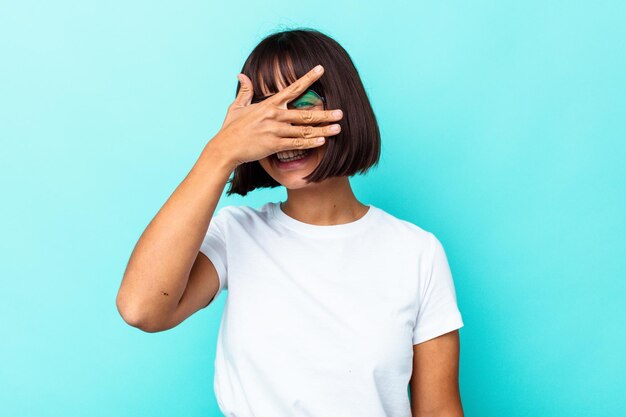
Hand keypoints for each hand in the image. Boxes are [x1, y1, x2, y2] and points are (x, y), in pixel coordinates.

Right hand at [210, 65, 342, 169]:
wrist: (225, 148)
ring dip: (323, 130)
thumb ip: (245, 91)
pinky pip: (297, 144)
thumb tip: (241, 75)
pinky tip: (322, 142)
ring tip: (338, 128)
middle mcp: (275, 116)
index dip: (308, 78)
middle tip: (341, 113)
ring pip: (305, 130)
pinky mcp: (274, 145)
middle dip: (325, 113)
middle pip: (305, 113)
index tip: (321, 69)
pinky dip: (310, 143)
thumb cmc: (231, 128)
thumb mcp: (236, 107)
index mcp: (269, 104)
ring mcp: (276, 131)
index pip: (293, 88)